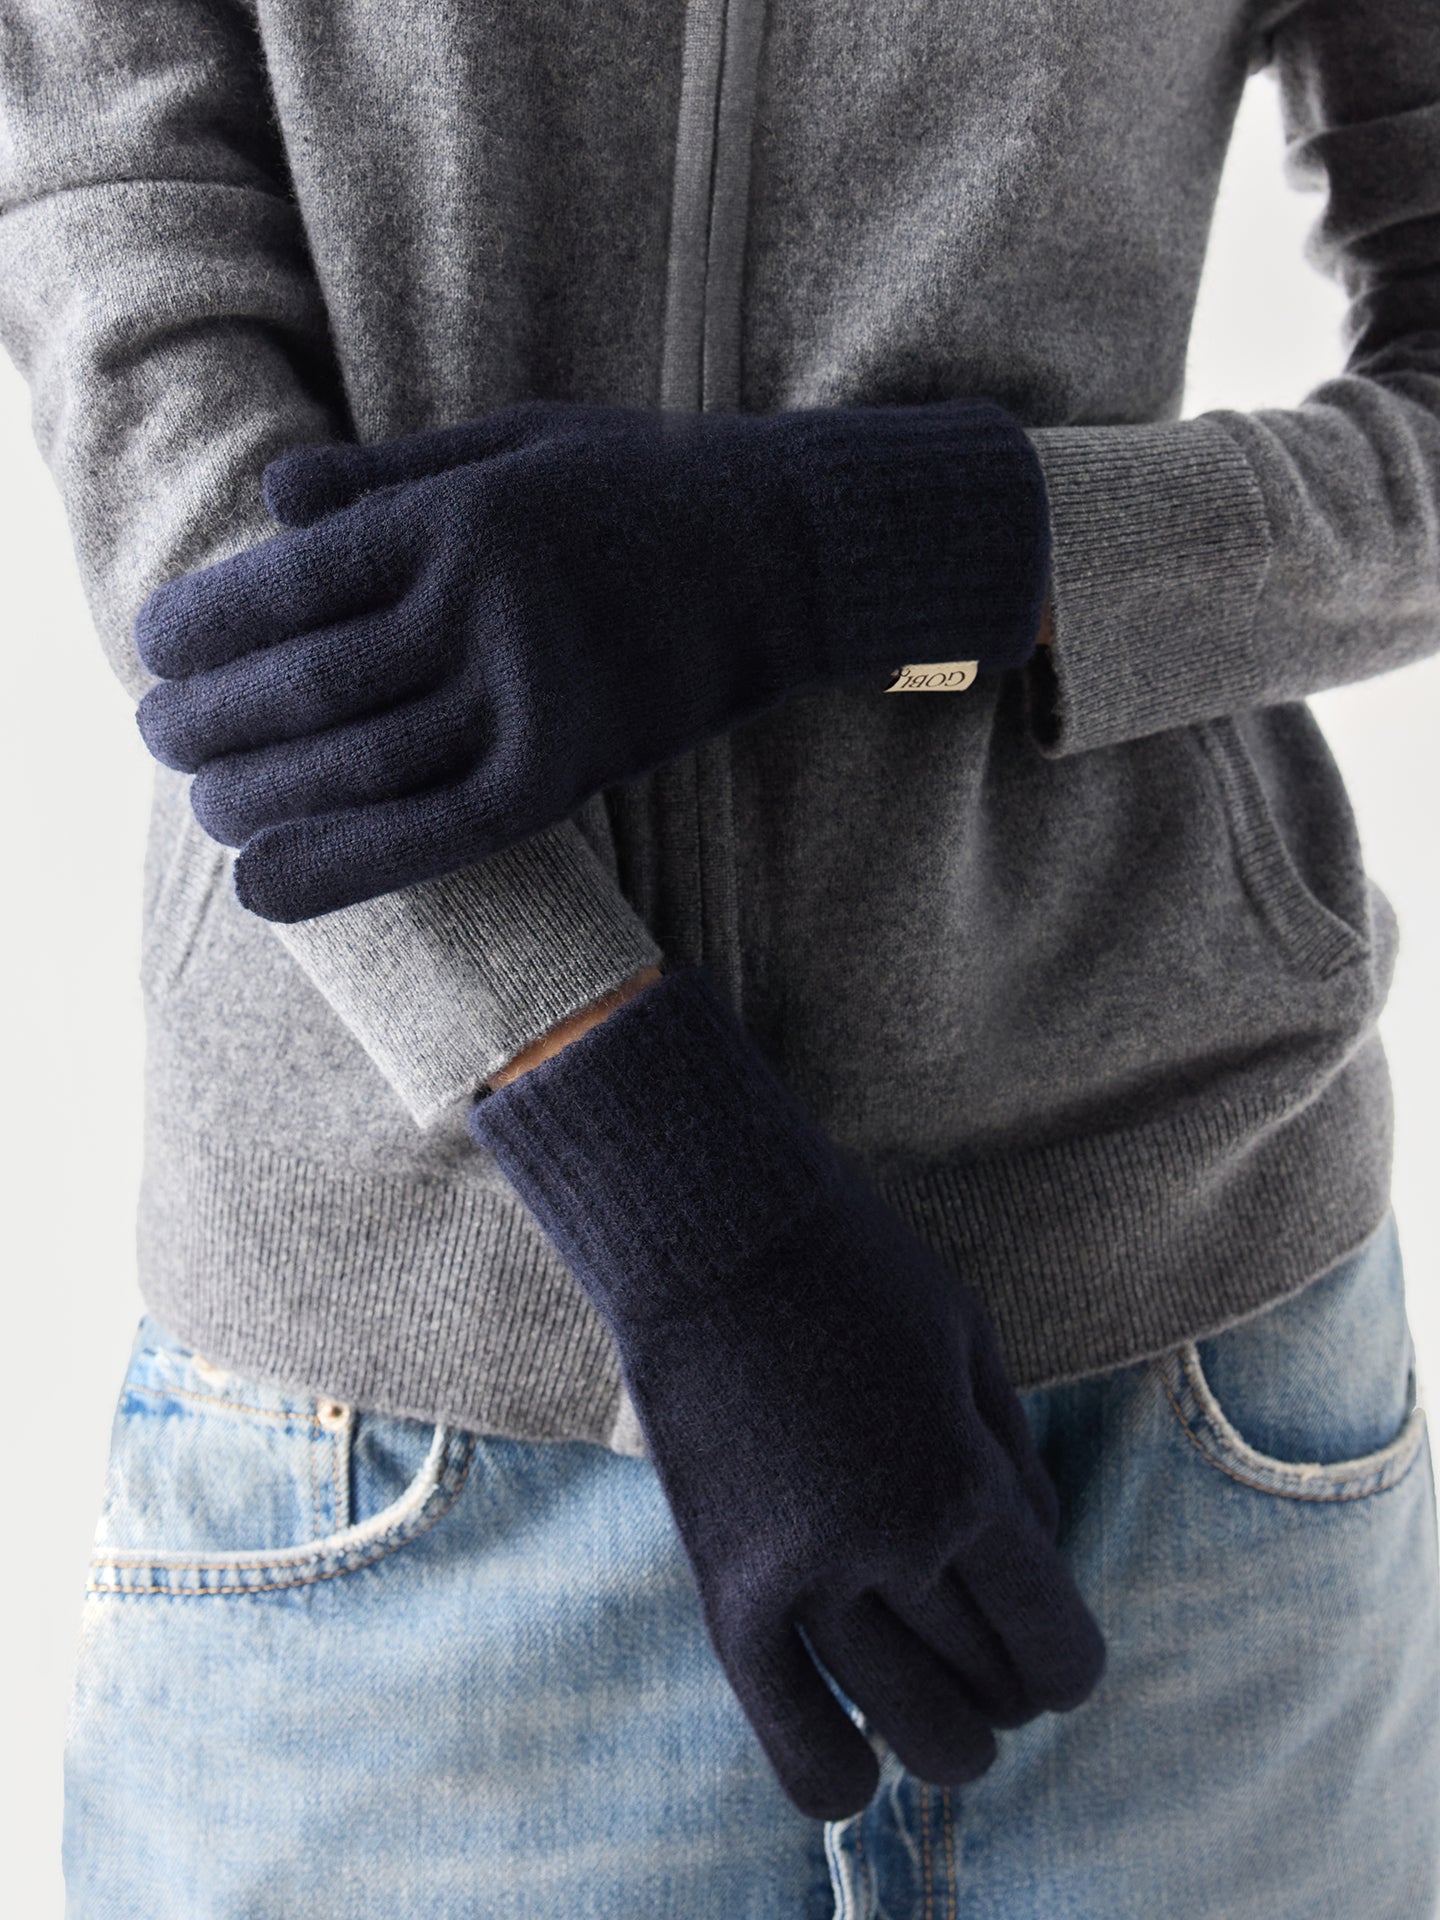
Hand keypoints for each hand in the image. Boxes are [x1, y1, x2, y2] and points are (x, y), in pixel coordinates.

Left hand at [132, 397, 1051, 921]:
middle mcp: (487, 606)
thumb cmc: (639, 488)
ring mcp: (533, 694)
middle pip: (309, 681)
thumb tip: (268, 504)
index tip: (154, 650)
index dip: (201, 624)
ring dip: (259, 796)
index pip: (289, 582)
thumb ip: (389, 475)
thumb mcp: (514, 443)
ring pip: (362, 764)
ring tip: (204, 809)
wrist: (785, 553)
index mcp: (459, 515)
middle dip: (210, 719)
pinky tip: (268, 889)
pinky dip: (344, 867)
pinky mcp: (571, 769)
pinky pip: (438, 834)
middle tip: (156, 737)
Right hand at [468, 963, 1104, 1820]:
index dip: (1070, 1664)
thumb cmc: (855, 1266)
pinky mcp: (724, 1590)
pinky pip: (789, 1733)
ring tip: (942, 1702)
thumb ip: (1017, 1467)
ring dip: (946, 1734)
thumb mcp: (971, 1344)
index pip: (1058, 1649)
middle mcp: (891, 1545)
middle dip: (1010, 1691)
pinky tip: (858, 1762)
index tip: (1057, 1651)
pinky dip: (835, 1774)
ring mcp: (801, 1576)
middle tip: (995, 1657)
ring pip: (905, 1727)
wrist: (706, 1229)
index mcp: (967, 1482)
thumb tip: (1040, 1569)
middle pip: (989, 1693)